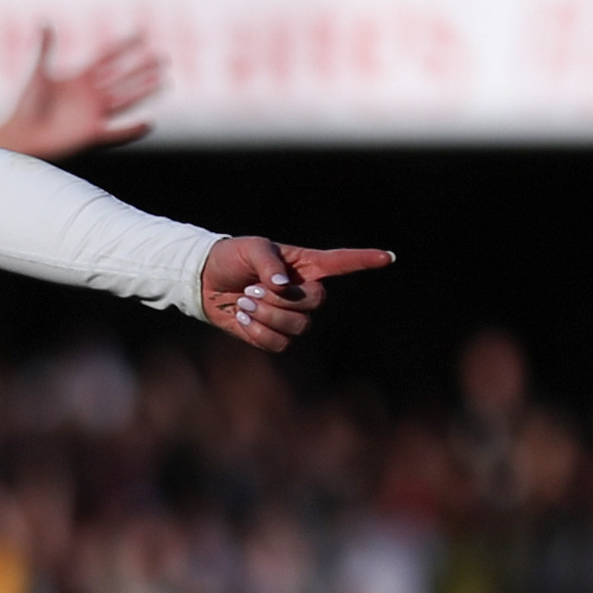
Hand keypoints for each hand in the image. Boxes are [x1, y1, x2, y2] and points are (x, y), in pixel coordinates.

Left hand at [0, 26, 166, 161]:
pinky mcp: (92, 134)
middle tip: (163, 57)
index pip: (108, 57)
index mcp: (81, 79)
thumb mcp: (38, 73)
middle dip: (143, 69)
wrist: (21, 135)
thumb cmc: (27, 106)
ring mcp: (94, 114)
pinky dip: (131, 130)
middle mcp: (92, 96)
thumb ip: (44, 48)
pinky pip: (116, 133)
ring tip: (164, 81)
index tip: (143, 32)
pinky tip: (148, 123)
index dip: (125, 45)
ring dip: (144, 91)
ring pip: (126, 100)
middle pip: (124, 79)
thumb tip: (45, 21)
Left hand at [200, 238, 391, 352]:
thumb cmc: (231, 258)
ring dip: (267, 315)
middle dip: (283, 300)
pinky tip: (241, 318)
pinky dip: (258, 333)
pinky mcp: (271, 334)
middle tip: (252, 289)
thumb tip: (283, 284)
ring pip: (299, 326)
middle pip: (318, 302)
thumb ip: (268, 262)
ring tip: (242, 301)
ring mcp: (289, 315)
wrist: (203, 281)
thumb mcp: (250, 248)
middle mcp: (302, 291)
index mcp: (305, 265)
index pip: (341, 263)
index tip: (389, 257)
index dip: (364, 260)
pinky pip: (279, 344)